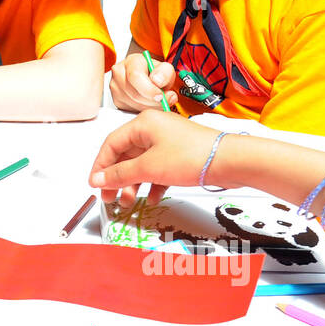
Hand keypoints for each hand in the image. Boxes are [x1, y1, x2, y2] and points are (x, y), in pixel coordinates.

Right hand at [88, 110, 223, 206]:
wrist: (229, 161)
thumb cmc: (192, 156)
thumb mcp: (149, 167)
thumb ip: (120, 174)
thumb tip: (98, 179)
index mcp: (143, 123)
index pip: (111, 144)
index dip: (101, 166)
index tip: (95, 184)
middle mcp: (154, 129)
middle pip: (126, 155)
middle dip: (117, 179)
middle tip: (109, 197)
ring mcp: (167, 141)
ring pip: (142, 164)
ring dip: (134, 184)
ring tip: (129, 202)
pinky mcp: (179, 154)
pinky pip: (158, 168)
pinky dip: (153, 183)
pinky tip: (153, 198)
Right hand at [108, 53, 178, 111]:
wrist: (149, 79)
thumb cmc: (156, 73)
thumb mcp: (166, 69)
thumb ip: (165, 72)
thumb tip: (157, 81)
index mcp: (131, 61)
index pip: (135, 76)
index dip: (149, 89)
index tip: (161, 96)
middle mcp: (119, 72)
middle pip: (134, 93)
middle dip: (152, 101)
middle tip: (164, 102)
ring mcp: (115, 87)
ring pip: (133, 103)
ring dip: (149, 106)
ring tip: (158, 101)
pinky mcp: (116, 100)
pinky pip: (130, 109)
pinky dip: (143, 110)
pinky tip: (149, 103)